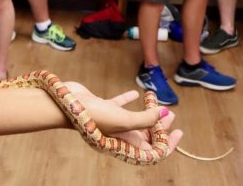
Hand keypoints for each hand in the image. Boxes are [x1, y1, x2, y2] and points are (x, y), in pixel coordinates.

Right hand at [65, 83, 182, 152]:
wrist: (65, 104)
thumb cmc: (92, 116)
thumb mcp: (124, 120)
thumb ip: (146, 118)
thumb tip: (167, 114)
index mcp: (124, 144)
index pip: (151, 150)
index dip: (167, 143)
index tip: (178, 132)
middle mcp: (118, 135)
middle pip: (145, 134)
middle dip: (159, 125)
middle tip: (172, 115)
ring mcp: (110, 121)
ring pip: (134, 119)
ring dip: (147, 112)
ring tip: (158, 103)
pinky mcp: (102, 108)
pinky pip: (119, 105)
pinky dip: (128, 100)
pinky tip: (136, 93)